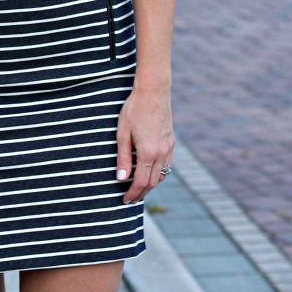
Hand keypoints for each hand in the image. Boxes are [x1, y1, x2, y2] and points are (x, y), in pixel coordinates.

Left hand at [115, 87, 174, 203]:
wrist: (153, 90)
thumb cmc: (134, 109)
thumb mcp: (123, 133)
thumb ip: (122, 157)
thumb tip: (121, 179)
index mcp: (148, 152)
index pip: (140, 182)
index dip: (132, 194)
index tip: (124, 200)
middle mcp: (161, 152)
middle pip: (152, 182)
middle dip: (141, 193)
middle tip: (130, 198)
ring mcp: (168, 147)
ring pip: (161, 175)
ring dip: (150, 184)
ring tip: (138, 187)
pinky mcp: (171, 141)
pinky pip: (166, 164)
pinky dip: (158, 173)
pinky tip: (149, 171)